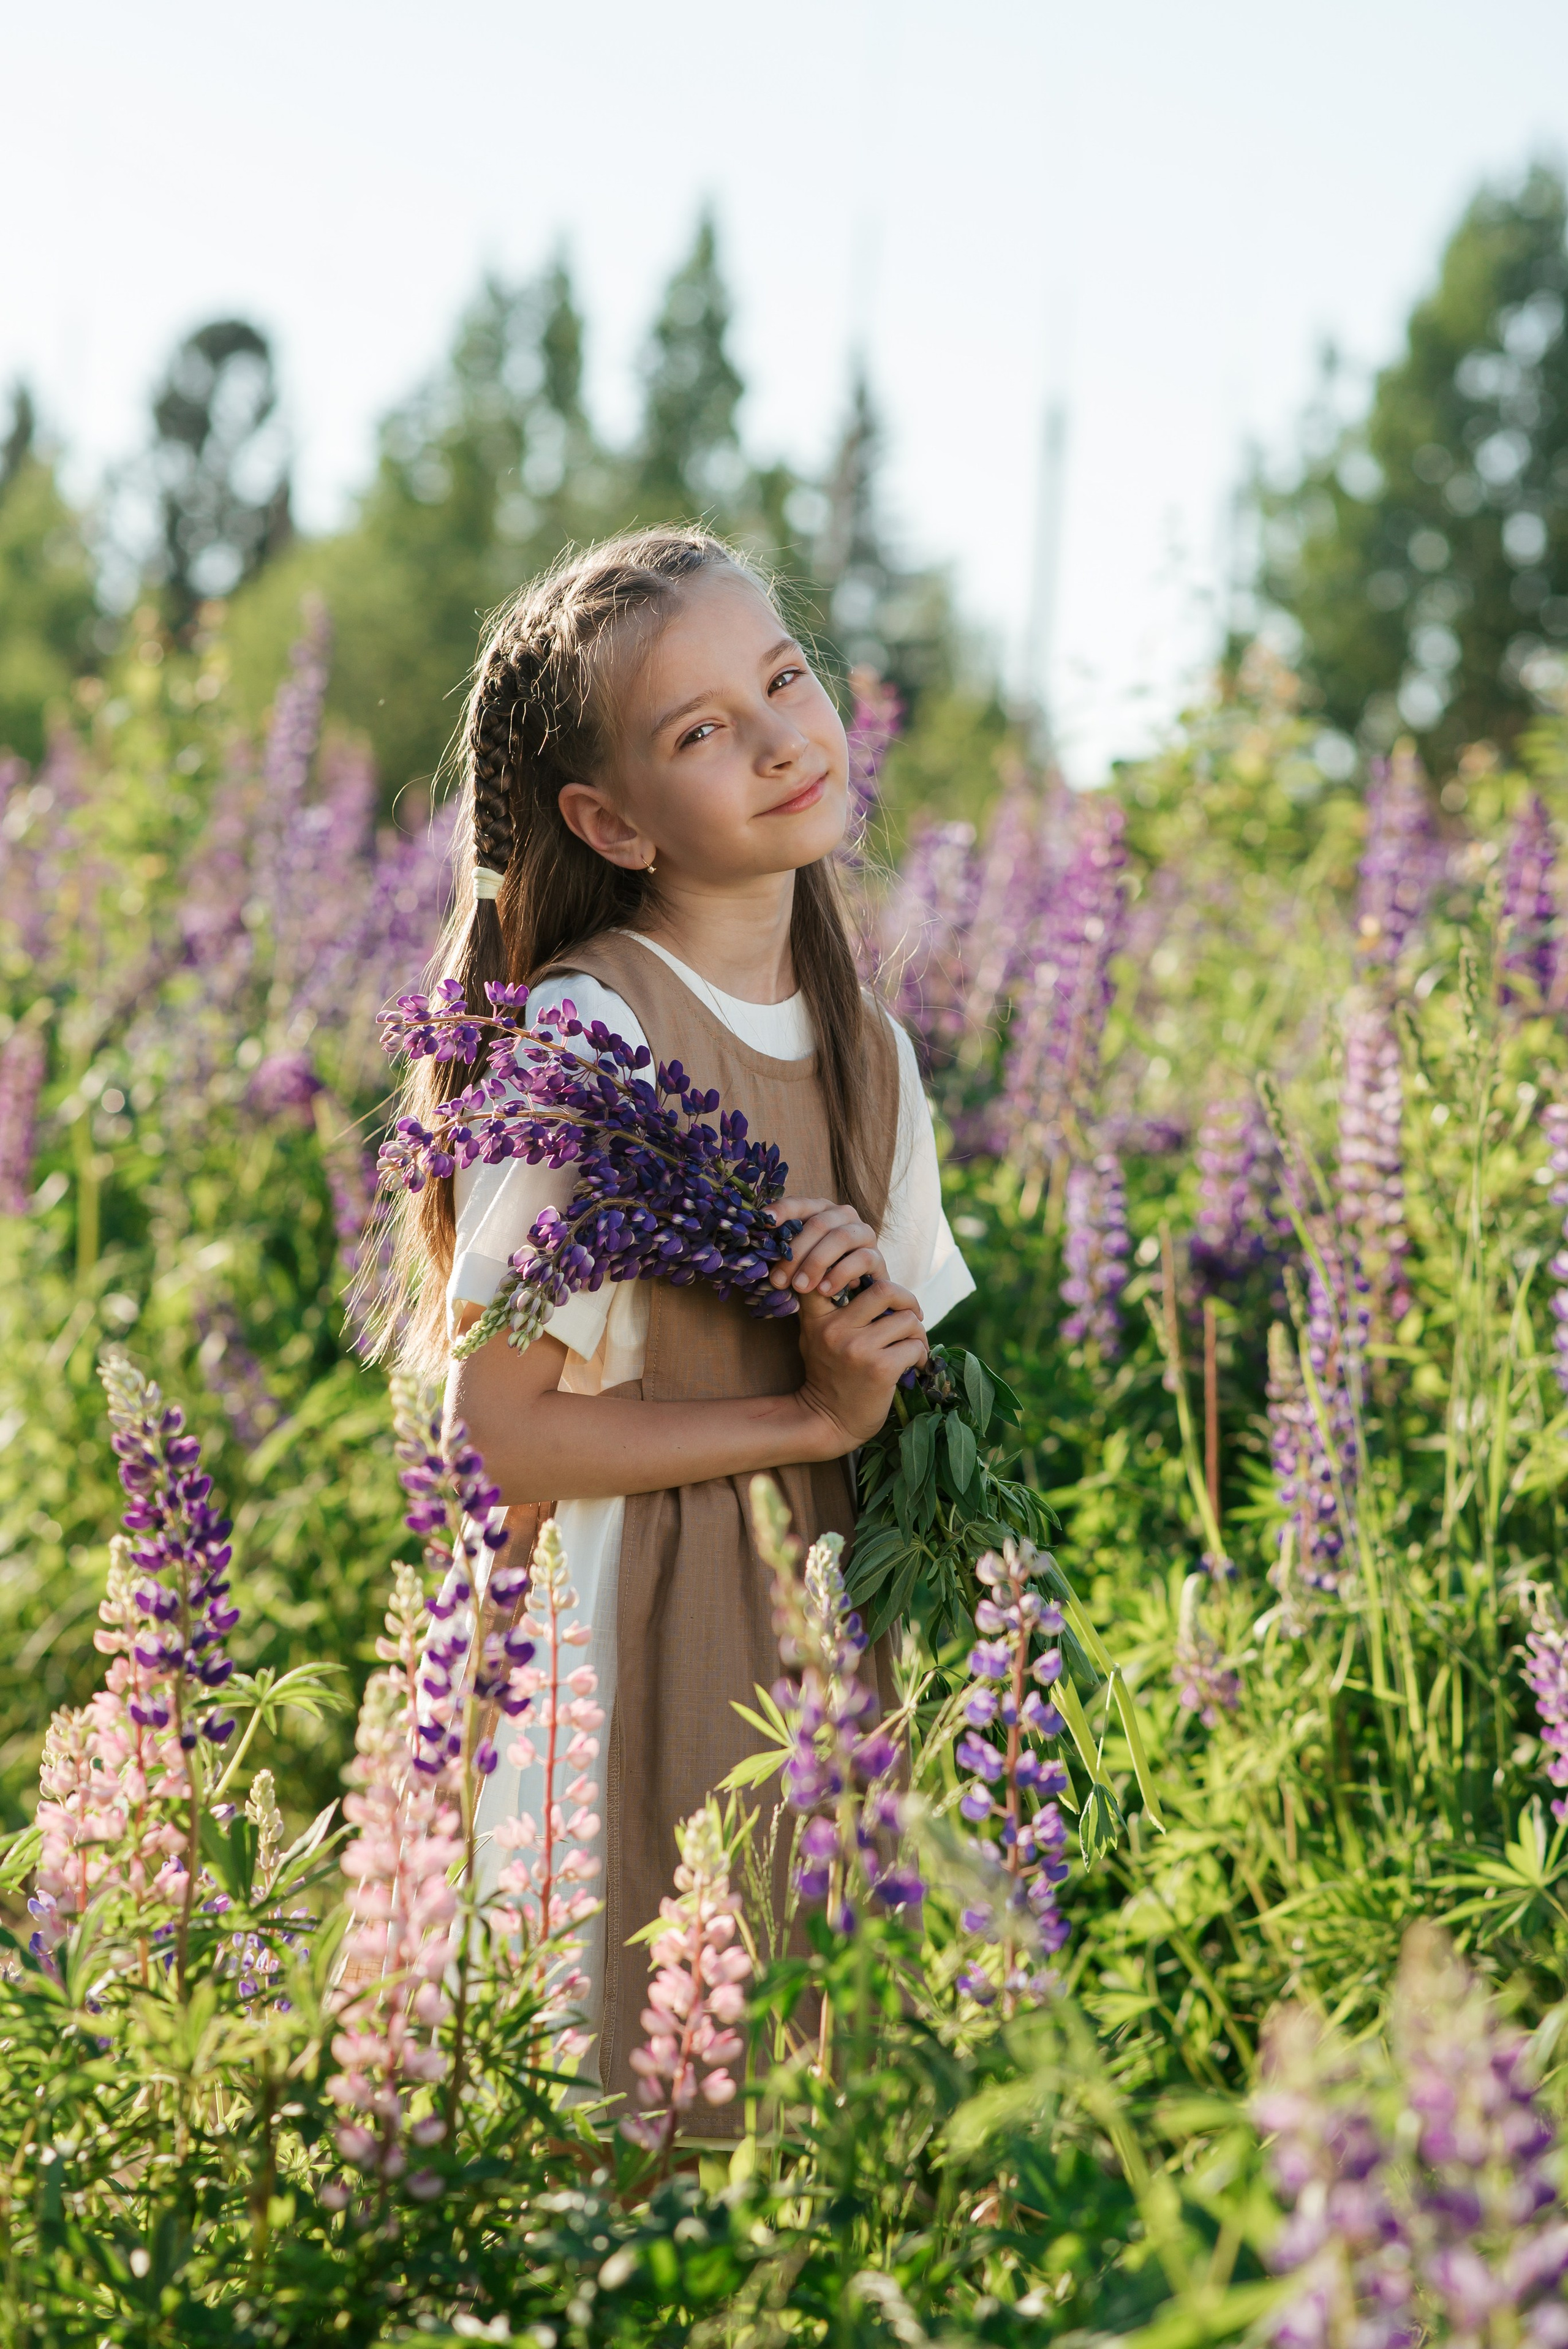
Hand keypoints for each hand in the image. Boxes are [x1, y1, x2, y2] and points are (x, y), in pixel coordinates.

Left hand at [767, 1196, 886, 1301]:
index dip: (783, 1210)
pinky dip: (840, 1275)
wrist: (848, 1303)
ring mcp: (863, 1233)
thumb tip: (757, 1253)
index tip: (765, 1222)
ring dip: (816, 1263)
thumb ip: (783, 1254)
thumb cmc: (815, 1279)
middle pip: (819, 1224)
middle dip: (796, 1253)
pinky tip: (824, 1291)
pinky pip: (862, 1259)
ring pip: (841, 1237)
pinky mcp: (878, 1256)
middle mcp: (843, 1215)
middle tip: (778, 1280)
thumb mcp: (796, 1264)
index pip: (800, 1204)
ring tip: (800, 1287)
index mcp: (820, 1211)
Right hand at [793, 1278, 927, 1454]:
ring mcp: (857, 1348)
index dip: (858, 1267)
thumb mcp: (817, 1336)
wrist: (828, 1421)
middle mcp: (835, 1329)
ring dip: (918, 1333)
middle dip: (907, 1300)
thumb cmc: (829, 1374)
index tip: (872, 1287)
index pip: (835, 1272)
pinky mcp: (880, 1369)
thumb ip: (835, 1309)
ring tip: (911, 1347)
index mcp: (817, 1317)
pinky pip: (914, 1347)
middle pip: (884, 1289)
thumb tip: (873, 1280)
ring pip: (907, 1319)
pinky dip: (919, 1355)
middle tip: (912, 1314)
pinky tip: (912, 1366)